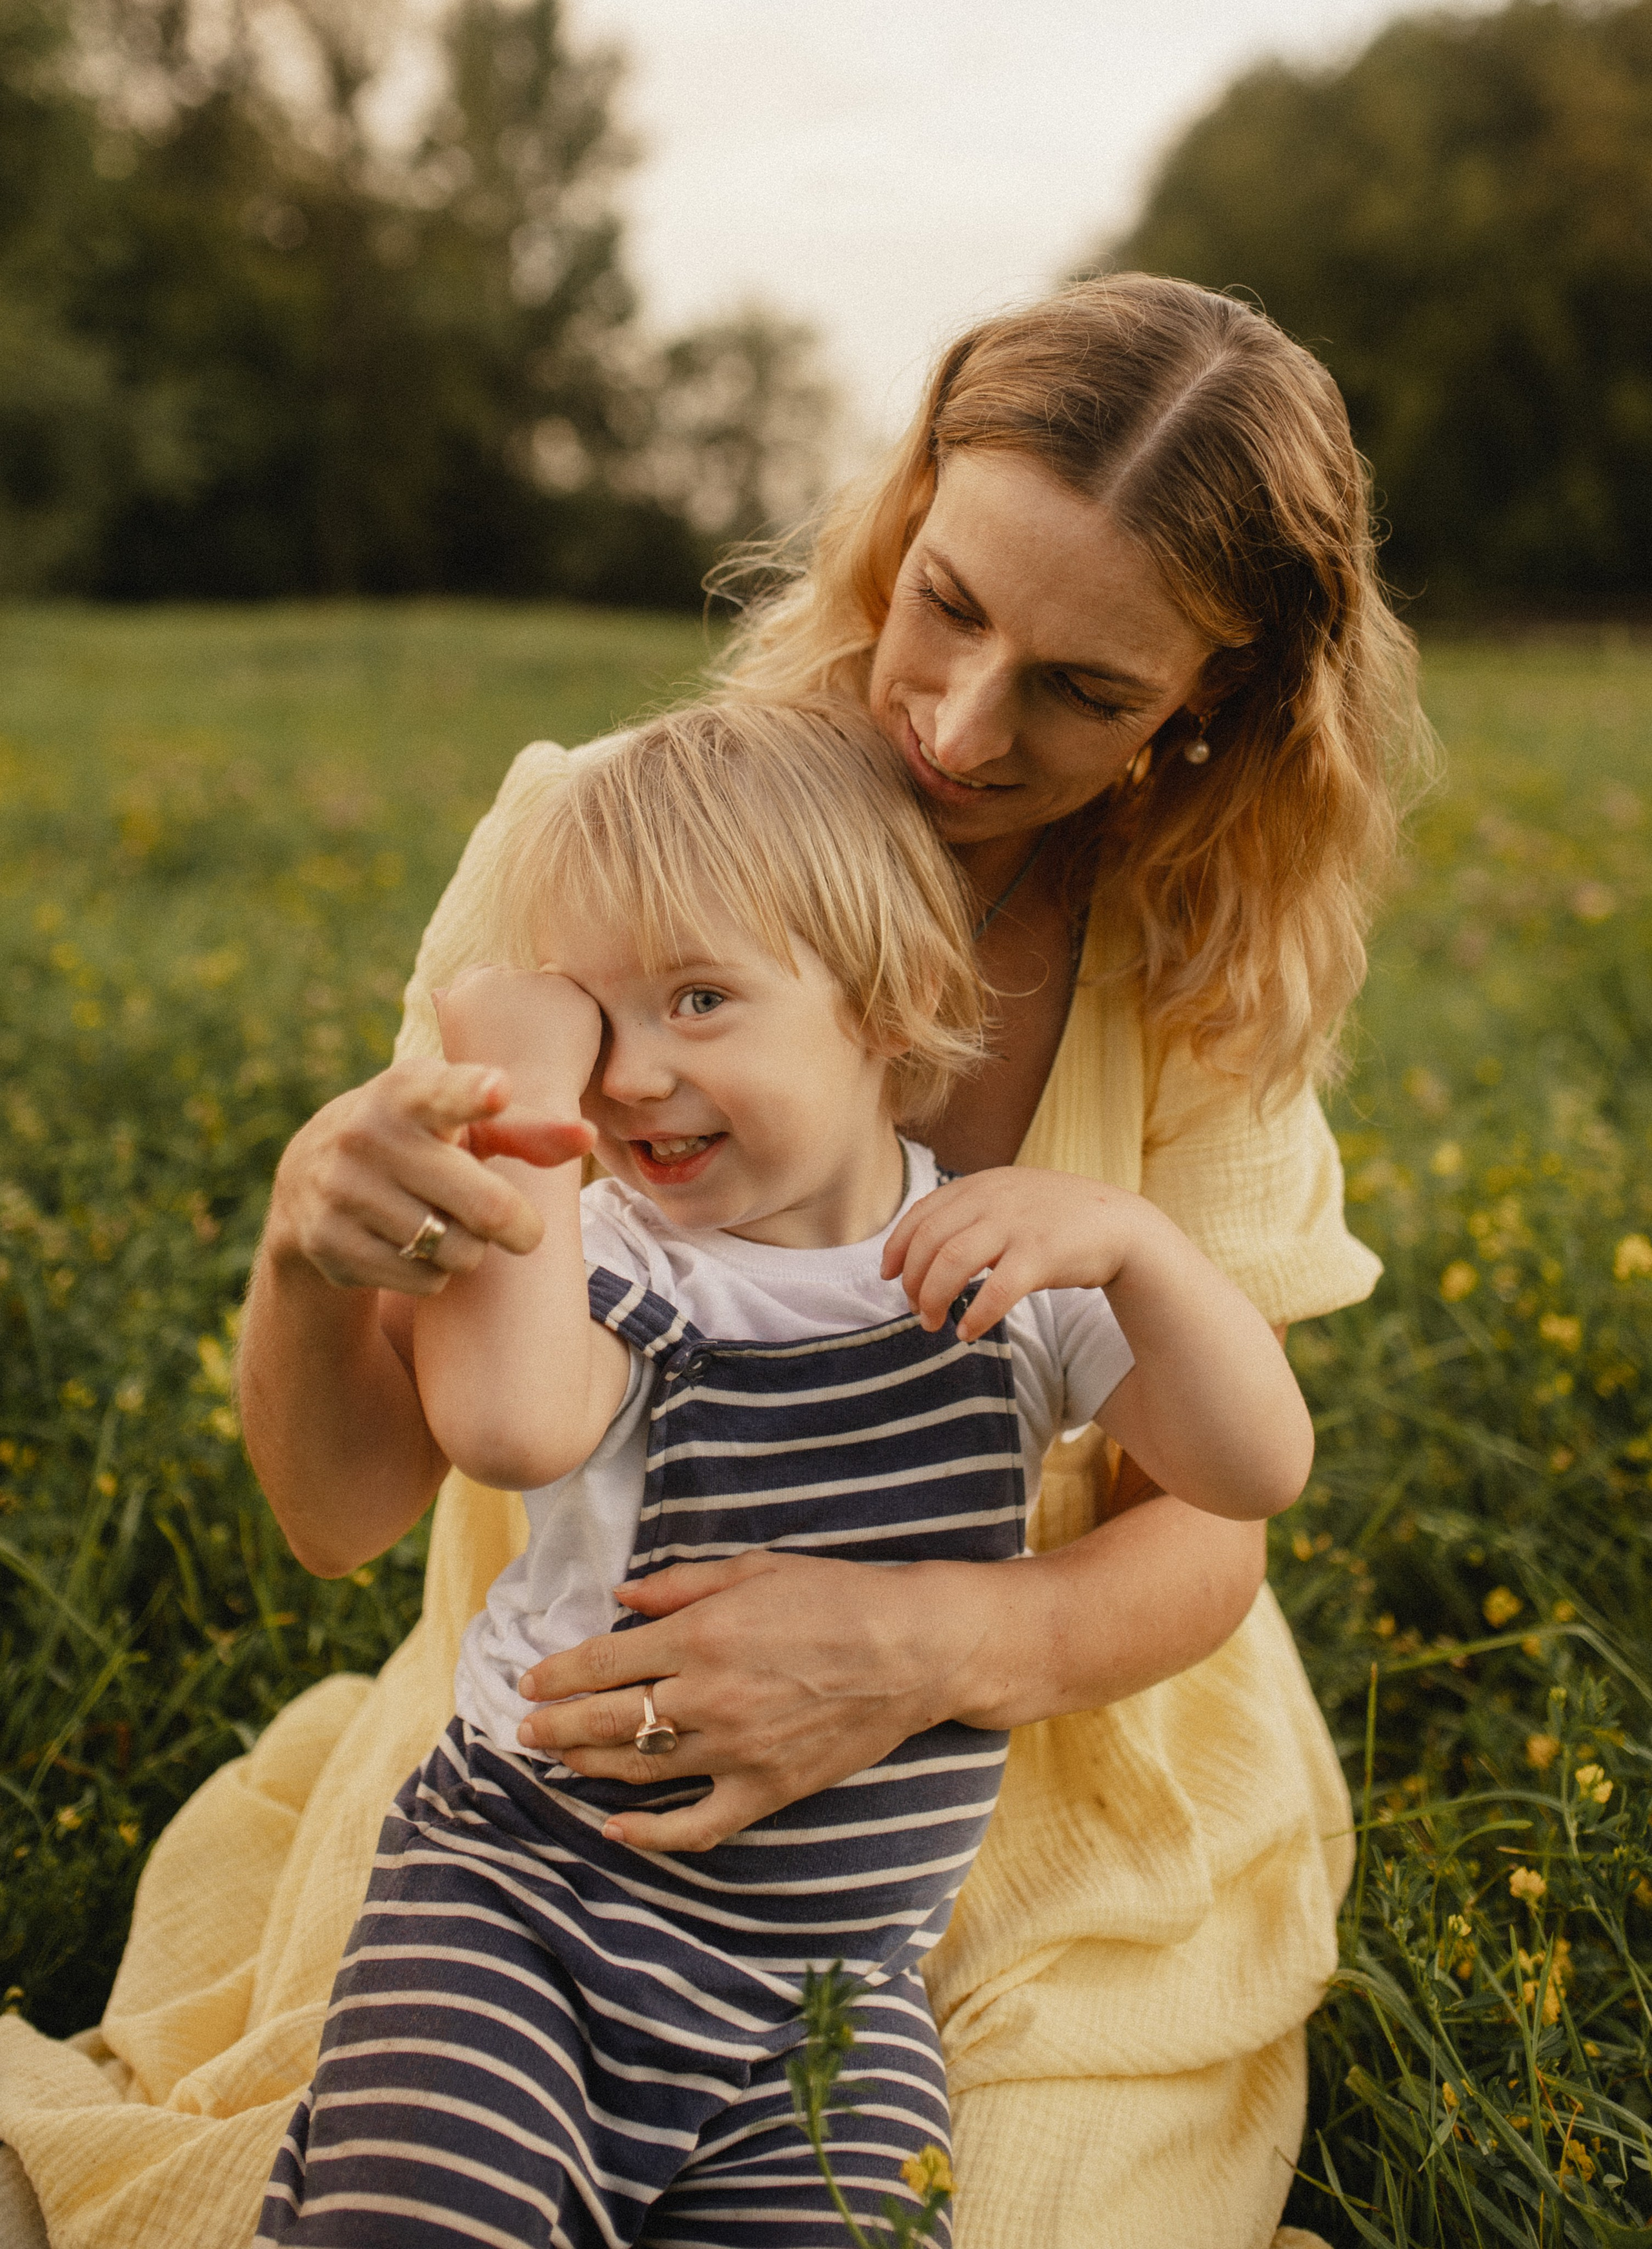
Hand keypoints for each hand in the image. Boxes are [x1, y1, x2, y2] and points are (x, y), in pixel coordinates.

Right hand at [267, 1055, 592, 1297]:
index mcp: (409, 1092)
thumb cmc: (421, 1141)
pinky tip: (412, 1248)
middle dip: (518, 1228)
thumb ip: (526, 1129)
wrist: (308, 1178)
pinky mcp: (329, 1241)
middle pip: (485, 1207)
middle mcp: (368, 1133)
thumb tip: (588, 1136)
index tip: (498, 1089)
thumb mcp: (465, 1124)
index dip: (476, 1094)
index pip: (448, 1093)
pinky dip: (434, 1274)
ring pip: (457, 1251)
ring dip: (469, 1250)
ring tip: (447, 1225)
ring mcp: (342, 1189)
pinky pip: (424, 1280)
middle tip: (526, 1234)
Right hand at [432, 965, 602, 1107]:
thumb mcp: (459, 1052)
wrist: (527, 1111)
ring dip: (550, 1012)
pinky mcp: (566, 989)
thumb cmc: (490, 1091)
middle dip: (522, 1004)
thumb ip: (452, 1015)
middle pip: (516, 979)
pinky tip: (565, 1051)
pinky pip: (577, 1002)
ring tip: (543, 1053)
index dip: (495, 1004)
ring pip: (547, 989)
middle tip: (525, 1047)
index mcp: (464, 990)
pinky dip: (577, 1024)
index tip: (503, 1033)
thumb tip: (440, 991)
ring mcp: (532, 980)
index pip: (482, 976)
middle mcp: (495, 977)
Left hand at [514, 1553, 982, 1852]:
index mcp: (699, 1638)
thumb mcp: (753, 1569)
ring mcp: (735, 1751)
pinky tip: (617, 1829)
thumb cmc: (836, 1595)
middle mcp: (707, 1698)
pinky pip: (695, 1826)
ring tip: (559, 1759)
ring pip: (638, 1769)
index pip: (603, 1663)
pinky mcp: (766, 1789)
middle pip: (606, 1721)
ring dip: (587, 1767)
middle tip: (525, 1727)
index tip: (530, 1680)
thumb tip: (619, 1599)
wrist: (914, 1649)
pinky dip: (650, 1835)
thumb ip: (679, 1586)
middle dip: (555, 1725)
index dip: (557, 1674)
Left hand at [882, 1167, 1147, 1339]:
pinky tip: (968, 1333)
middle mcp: (994, 1198)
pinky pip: (996, 1290)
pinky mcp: (1041, 1254)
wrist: (1120, 1225)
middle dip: (912, 1280)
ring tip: (934, 1323)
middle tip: (915, 1309)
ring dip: (934, 1298)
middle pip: (930, 1241)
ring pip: (952, 1262)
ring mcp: (1017, 1224)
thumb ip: (971, 1213)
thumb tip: (923, 1251)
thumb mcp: (1010, 1200)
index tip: (887, 1275)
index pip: (922, 1214)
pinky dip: (975, 1316)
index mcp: (981, 1185)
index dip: (897, 1247)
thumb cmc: (1057, 1220)